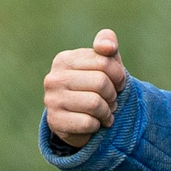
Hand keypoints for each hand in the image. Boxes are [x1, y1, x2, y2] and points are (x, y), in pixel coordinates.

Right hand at [42, 29, 128, 151]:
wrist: (77, 120)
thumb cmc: (94, 86)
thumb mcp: (103, 62)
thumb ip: (107, 44)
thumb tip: (107, 46)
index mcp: (64, 59)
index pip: (104, 61)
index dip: (118, 76)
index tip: (117, 83)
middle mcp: (54, 78)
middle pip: (100, 82)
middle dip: (112, 94)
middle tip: (111, 101)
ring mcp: (51, 100)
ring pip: (95, 103)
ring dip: (107, 112)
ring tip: (105, 113)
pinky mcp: (55, 122)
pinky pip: (88, 123)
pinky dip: (97, 125)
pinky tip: (94, 124)